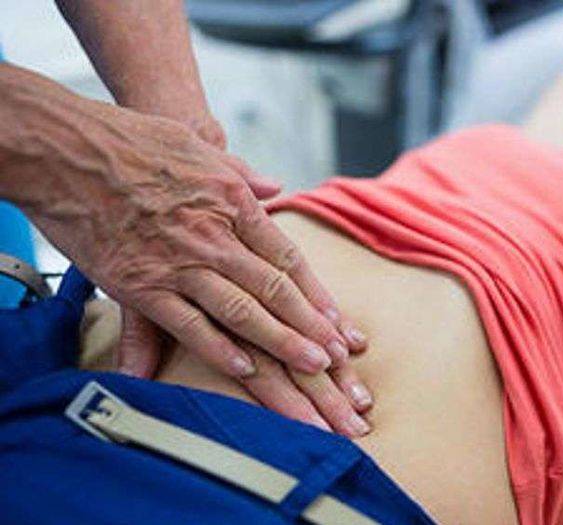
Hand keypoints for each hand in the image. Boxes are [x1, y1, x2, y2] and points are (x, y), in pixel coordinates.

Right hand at [23, 96, 369, 433]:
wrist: (73, 150)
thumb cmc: (138, 143)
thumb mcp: (201, 149)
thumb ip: (242, 173)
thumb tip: (275, 187)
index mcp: (234, 204)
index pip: (286, 258)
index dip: (315, 294)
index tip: (337, 321)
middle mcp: (215, 237)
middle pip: (274, 290)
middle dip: (310, 327)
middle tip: (337, 357)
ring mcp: (180, 264)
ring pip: (242, 311)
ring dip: (281, 343)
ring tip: (312, 369)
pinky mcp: (142, 286)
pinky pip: (187, 325)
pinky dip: (218, 349)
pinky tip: (246, 370)